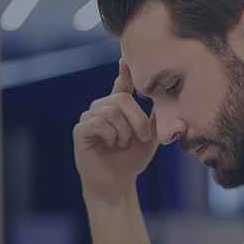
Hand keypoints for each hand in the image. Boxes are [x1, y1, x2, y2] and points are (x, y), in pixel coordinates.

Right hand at [73, 59, 158, 201]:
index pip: (121, 85)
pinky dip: (110, 134)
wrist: (117, 183)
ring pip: (111, 110)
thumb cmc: (132, 160)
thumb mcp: (150, 138)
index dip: (124, 72)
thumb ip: (153, 118)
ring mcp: (88, 119)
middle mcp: (101, 108)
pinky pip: (98, 122)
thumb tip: (163, 98)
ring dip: (124, 131)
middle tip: (142, 137)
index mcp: (117, 108)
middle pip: (121, 98)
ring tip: (122, 144)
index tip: (125, 60)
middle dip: (137, 119)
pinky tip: (111, 144)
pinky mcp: (80, 131)